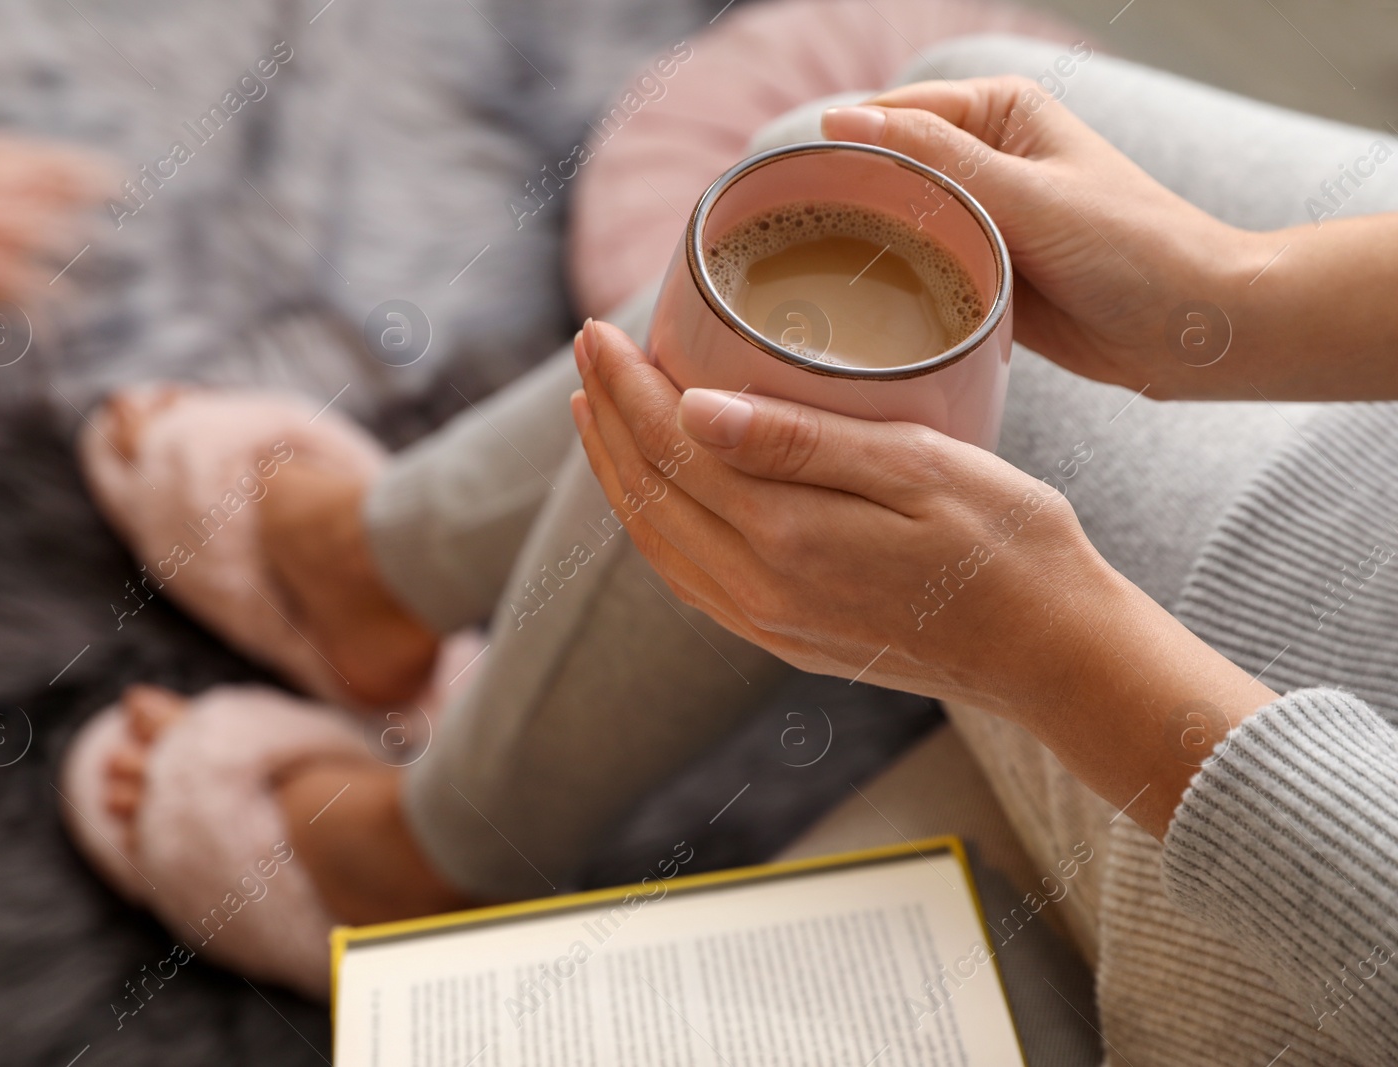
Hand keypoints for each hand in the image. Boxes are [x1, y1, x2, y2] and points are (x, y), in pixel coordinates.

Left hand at [571, 319, 1277, 835]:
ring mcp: (768, 623)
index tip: (602, 331)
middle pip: (650, 496)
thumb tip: (692, 409)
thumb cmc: (1009, 544)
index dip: (629, 387)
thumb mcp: (920, 469)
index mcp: (788, 537)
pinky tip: (656, 496)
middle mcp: (760, 591)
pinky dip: (655, 527)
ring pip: (659, 542)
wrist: (1052, 654)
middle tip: (590, 353)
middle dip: (609, 420)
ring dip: (620, 475)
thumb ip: (803, 442)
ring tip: (600, 414)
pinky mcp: (785, 638)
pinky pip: (690, 580)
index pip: (674, 450)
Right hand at [822, 78, 1273, 399]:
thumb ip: (936, 161)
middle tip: (794, 248)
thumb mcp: (1029, 196)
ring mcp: (980, 220)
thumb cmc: (1134, 248)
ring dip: (866, 252)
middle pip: (885, 173)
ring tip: (816, 282)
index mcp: (998, 113)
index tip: (789, 192)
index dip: (842, 151)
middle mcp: (984, 160)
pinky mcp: (980, 274)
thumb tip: (842, 120)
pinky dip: (893, 288)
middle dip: (845, 205)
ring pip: (895, 226)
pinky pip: (917, 273)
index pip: (893, 117)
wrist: (1194, 331)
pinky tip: (859, 310)